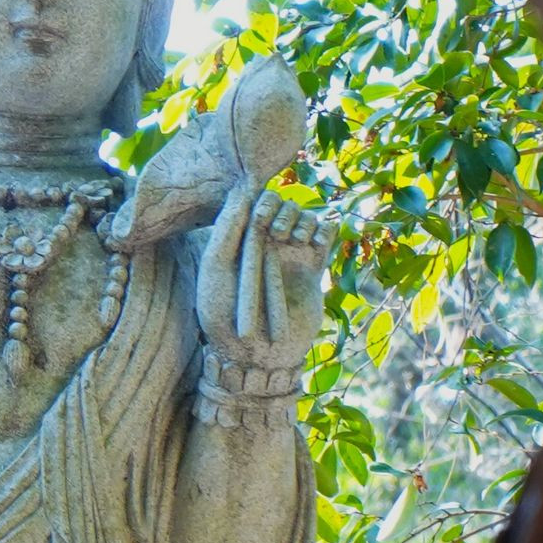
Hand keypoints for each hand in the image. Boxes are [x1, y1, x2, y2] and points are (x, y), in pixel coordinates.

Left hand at [196, 182, 331, 371]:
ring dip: (302, 220)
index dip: (263, 201)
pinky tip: (313, 243)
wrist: (255, 354)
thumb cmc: (225, 315)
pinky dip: (324, 229)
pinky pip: (326, 234)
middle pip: (286, 202)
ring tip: (293, 242)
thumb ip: (227, 228)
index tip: (259, 220)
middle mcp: (267, 244)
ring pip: (307, 215)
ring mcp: (291, 256)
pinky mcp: (313, 270)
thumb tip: (243, 187)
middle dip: (284, 210)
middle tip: (277, 235)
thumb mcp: (216, 268)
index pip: (258, 199)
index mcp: (241, 240)